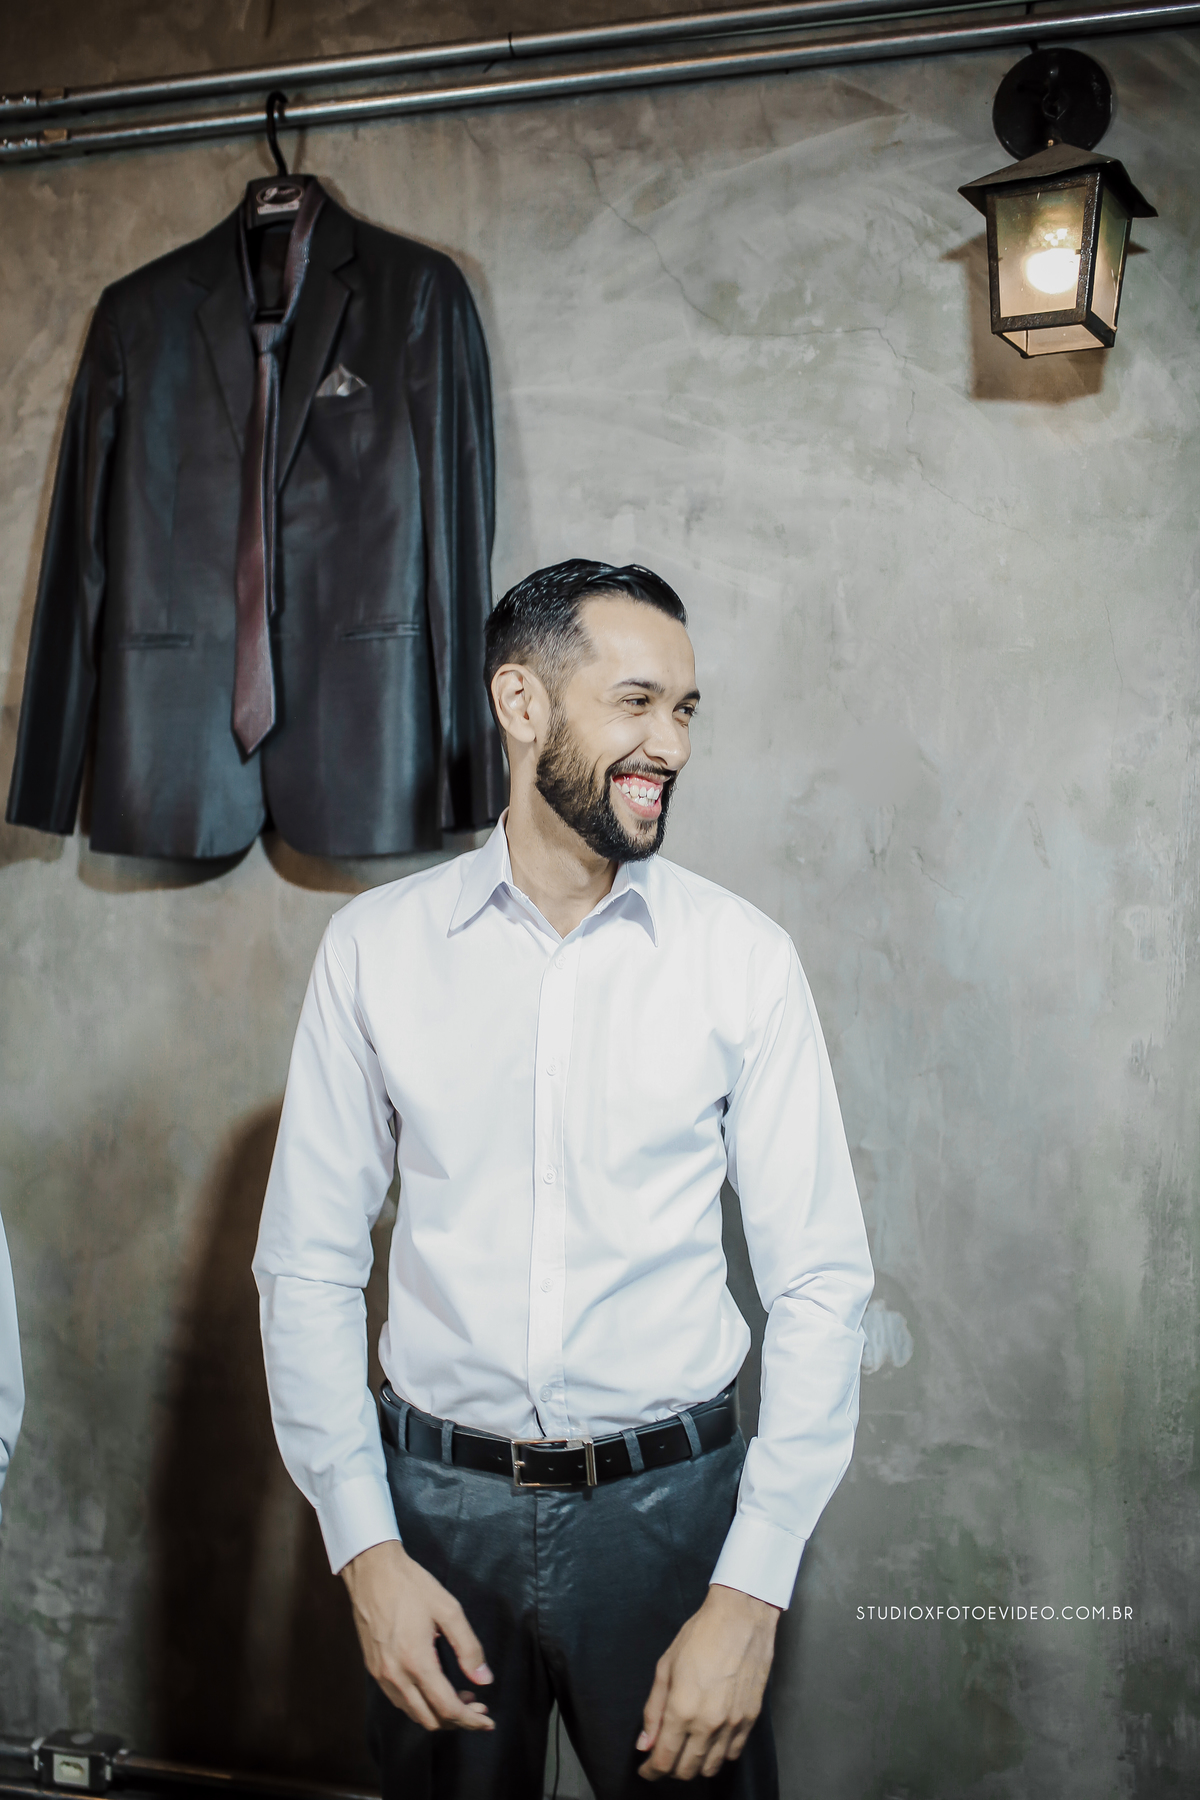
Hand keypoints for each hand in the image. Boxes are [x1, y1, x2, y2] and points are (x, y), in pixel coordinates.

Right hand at [341, 1540, 494, 1732]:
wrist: (372, 1571)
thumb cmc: (411, 1586)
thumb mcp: (448, 1609)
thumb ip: (468, 1647)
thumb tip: (484, 1679)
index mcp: (416, 1661)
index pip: (447, 1708)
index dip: (471, 1720)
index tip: (489, 1722)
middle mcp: (395, 1676)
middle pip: (430, 1719)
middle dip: (458, 1721)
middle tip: (478, 1707)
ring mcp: (381, 1675)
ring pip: (413, 1713)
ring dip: (439, 1714)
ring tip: (461, 1698)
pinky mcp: (374, 1670)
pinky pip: (400, 1701)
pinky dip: (421, 1704)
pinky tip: (435, 1688)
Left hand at [636, 1584, 778, 1780]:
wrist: (741, 1618)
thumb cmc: (700, 1636)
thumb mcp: (665, 1667)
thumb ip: (653, 1710)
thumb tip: (644, 1743)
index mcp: (682, 1710)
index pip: (664, 1760)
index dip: (651, 1770)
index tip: (645, 1768)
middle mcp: (708, 1724)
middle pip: (686, 1770)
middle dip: (669, 1769)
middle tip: (662, 1756)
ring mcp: (732, 1724)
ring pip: (711, 1767)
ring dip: (694, 1765)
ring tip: (685, 1750)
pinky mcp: (750, 1720)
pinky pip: (732, 1754)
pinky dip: (718, 1755)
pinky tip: (709, 1742)